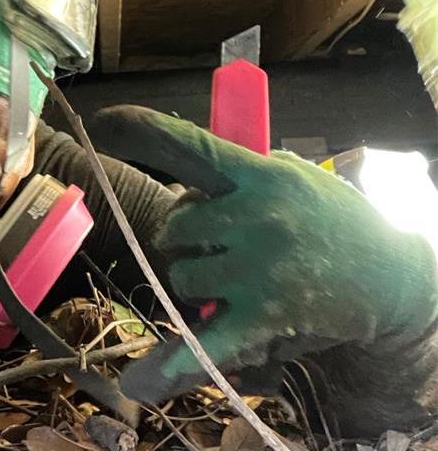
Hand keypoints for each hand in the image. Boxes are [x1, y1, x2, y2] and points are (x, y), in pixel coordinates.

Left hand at [89, 105, 436, 403]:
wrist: (391, 276)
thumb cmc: (337, 220)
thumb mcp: (297, 177)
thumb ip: (245, 171)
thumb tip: (190, 167)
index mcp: (261, 175)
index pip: (192, 147)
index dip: (143, 131)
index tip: (106, 122)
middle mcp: (257, 216)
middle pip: (175, 225)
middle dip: (182, 235)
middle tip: (210, 241)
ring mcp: (259, 267)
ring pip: (182, 275)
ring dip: (194, 280)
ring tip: (227, 278)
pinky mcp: (266, 314)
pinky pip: (212, 338)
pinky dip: (183, 356)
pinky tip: (154, 375)